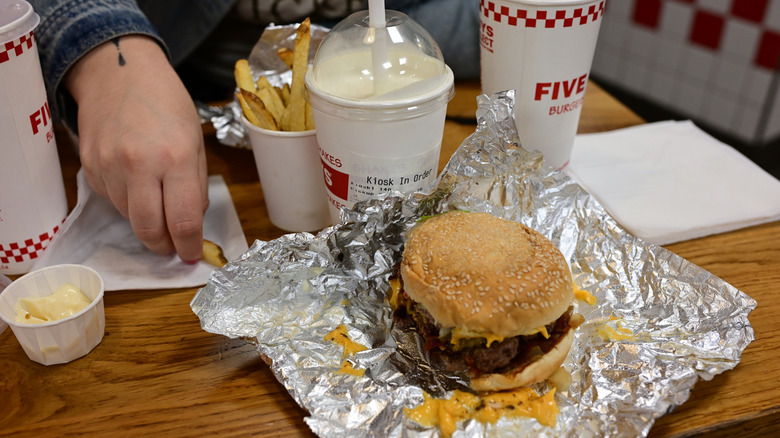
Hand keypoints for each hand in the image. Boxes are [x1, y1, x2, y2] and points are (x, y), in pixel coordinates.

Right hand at [65, 35, 207, 261]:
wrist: (120, 72)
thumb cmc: (166, 103)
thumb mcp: (195, 140)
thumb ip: (196, 184)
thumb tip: (192, 222)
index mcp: (176, 157)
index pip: (183, 220)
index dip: (188, 245)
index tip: (191, 254)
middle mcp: (140, 164)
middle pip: (149, 229)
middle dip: (163, 245)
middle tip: (172, 246)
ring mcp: (109, 165)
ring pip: (128, 217)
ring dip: (145, 220)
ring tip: (156, 201)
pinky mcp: (89, 165)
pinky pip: (110, 199)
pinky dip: (125, 200)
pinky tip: (134, 180)